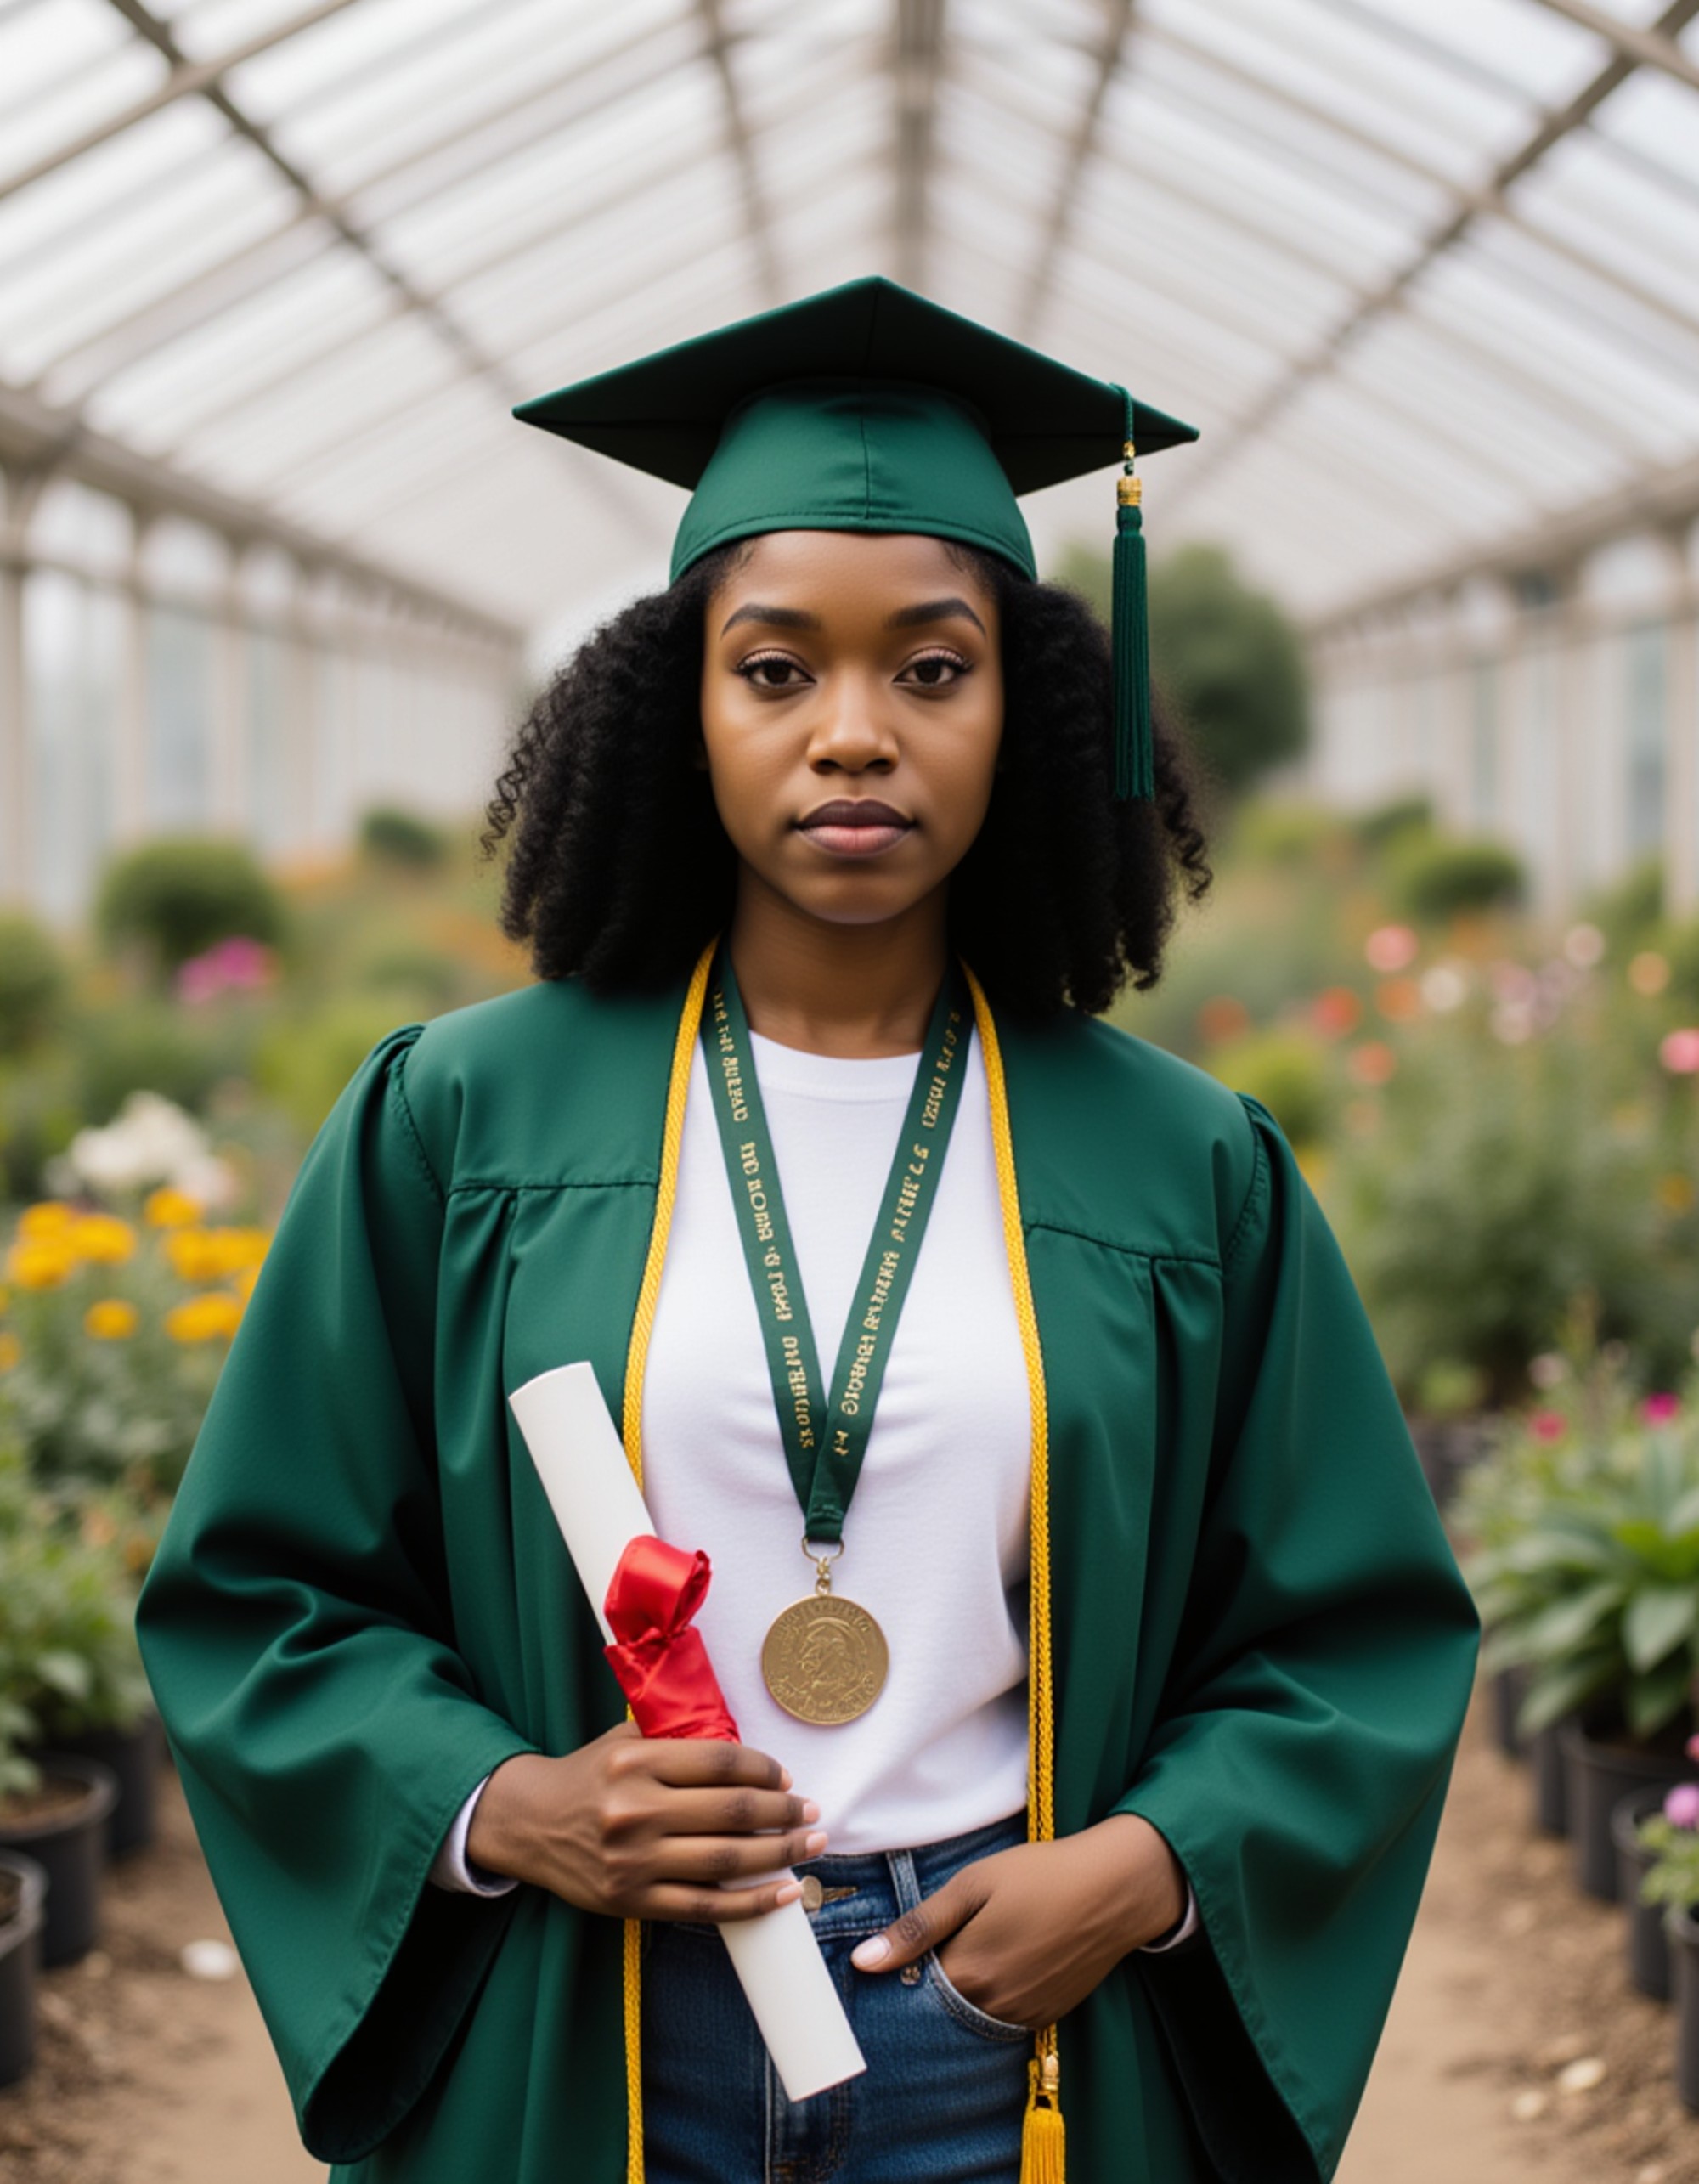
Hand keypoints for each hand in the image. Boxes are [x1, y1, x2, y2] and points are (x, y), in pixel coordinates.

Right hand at [465, 1723, 826, 1923]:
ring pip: (726, 1861)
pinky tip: (785, 1893)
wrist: (528, 1824)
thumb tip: (741, 1744)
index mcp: (635, 1761)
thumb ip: (675, 1738)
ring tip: (810, 1844)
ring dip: (780, 1854)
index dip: (763, 1769)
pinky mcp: (631, 1901)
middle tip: (812, 1811)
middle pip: (731, 1812)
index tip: (786, 1777)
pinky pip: (705, 1907)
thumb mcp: (623, 1739)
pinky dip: (752, 1903)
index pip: (720, 1762)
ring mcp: (633, 1860)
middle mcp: (635, 1810)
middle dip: (784, 1812)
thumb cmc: (588, 1776)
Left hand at [848, 1815, 1184, 2026]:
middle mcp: (994, 2008)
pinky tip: (1005, 1958)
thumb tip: (863, 1962)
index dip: (902, 1967)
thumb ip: (918, 1927)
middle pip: (941, 2008)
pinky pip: (1004, 2018)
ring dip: (963, 1990)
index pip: (912, 1990)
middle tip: (937, 1942)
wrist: (1115, 1888)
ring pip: (972, 2015)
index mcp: (970, 1973)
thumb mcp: (973, 1885)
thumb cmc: (1040, 1875)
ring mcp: (1024, 2017)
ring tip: (975, 1944)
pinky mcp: (1047, 2017)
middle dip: (929, 1983)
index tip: (899, 1946)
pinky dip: (993, 1996)